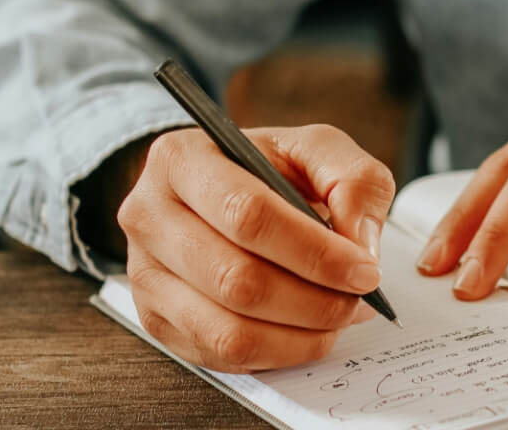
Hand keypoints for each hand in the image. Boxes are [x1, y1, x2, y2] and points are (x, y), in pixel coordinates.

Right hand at [118, 125, 394, 371]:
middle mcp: (149, 215)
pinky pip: (221, 357)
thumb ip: (353, 181)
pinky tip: (307, 330)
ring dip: (299, 335)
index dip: (314, 252)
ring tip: (339, 316)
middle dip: (313, 300)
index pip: (247, 214)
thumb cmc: (270, 167)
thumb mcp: (318, 149)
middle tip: (358, 300)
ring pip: (227, 329)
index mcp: (182, 158)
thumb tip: (359, 246)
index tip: (364, 271)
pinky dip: (278, 353)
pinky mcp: (155, 318)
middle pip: (235, 279)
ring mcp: (143, 273)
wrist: (222, 189)